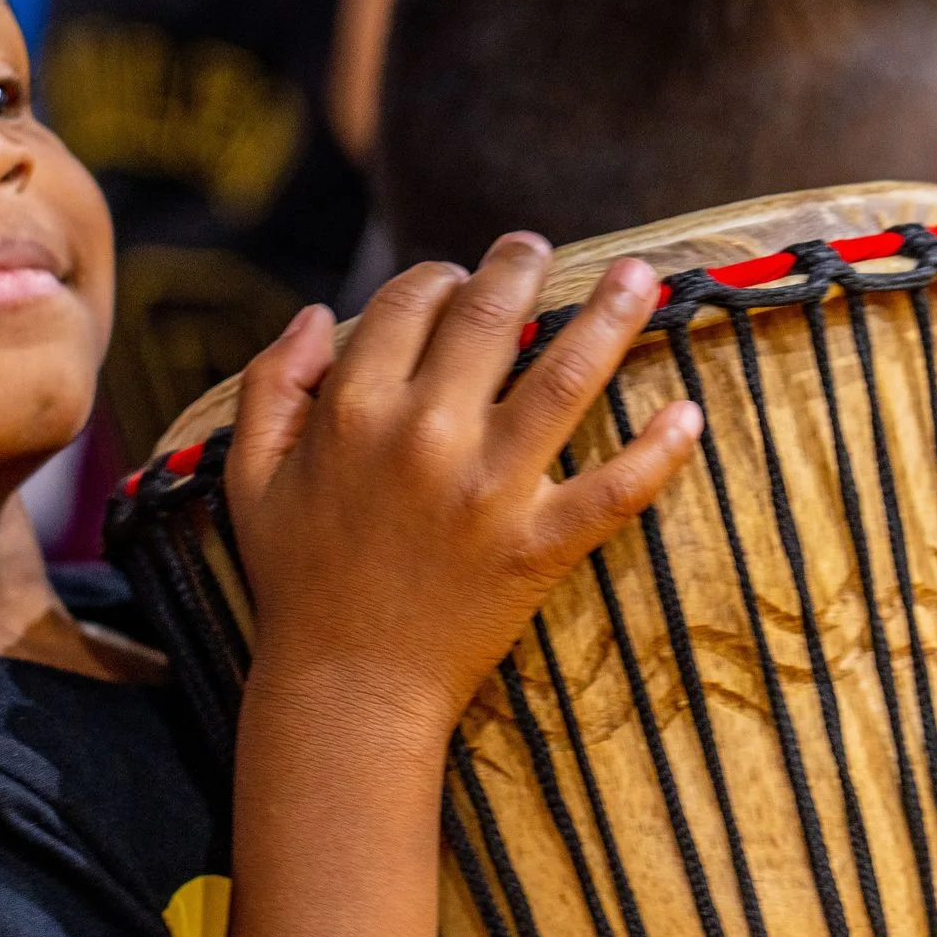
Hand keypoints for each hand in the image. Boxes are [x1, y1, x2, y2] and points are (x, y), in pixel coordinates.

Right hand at [224, 233, 702, 742]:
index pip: (411, 303)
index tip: (456, 280)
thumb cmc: (296, 580)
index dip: (437, 277)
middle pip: (491, 316)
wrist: (345, 688)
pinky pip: (613, 488)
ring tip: (639, 277)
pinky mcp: (537, 545)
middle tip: (537, 247)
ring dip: (611, 316)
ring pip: (566, 377)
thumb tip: (318, 313)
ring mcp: (488, 489)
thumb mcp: (248, 476)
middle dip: (521, 266)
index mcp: (354, 409)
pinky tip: (688, 414)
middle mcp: (425, 434)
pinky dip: (658, 451)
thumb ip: (273, 385)